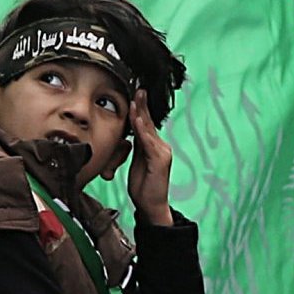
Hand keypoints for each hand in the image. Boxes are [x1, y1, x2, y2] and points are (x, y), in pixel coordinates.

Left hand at [127, 103, 177, 225]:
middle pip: (149, 122)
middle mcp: (161, 146)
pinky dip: (142, 131)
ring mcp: (162, 153)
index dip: (140, 108)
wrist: (151, 205)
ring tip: (135, 100)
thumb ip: (136, 147)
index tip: (135, 93)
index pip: (146, 123)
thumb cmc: (143, 186)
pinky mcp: (160, 161)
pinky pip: (148, 143)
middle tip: (138, 88)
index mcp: (154, 146)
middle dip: (142, 105)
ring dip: (140, 114)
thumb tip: (131, 133)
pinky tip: (138, 121)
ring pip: (148, 130)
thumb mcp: (137, 162)